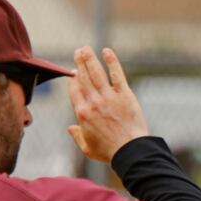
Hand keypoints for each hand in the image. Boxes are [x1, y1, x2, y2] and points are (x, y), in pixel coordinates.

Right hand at [68, 46, 148, 161]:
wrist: (129, 150)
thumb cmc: (109, 152)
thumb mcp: (87, 148)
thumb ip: (77, 136)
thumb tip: (70, 129)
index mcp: (82, 113)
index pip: (75, 90)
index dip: (74, 79)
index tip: (74, 72)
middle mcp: (93, 102)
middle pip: (83, 78)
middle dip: (80, 63)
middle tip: (78, 52)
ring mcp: (108, 97)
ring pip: (96, 73)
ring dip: (90, 59)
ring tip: (85, 48)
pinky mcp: (124, 95)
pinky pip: (117, 75)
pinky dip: (112, 62)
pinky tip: (107, 52)